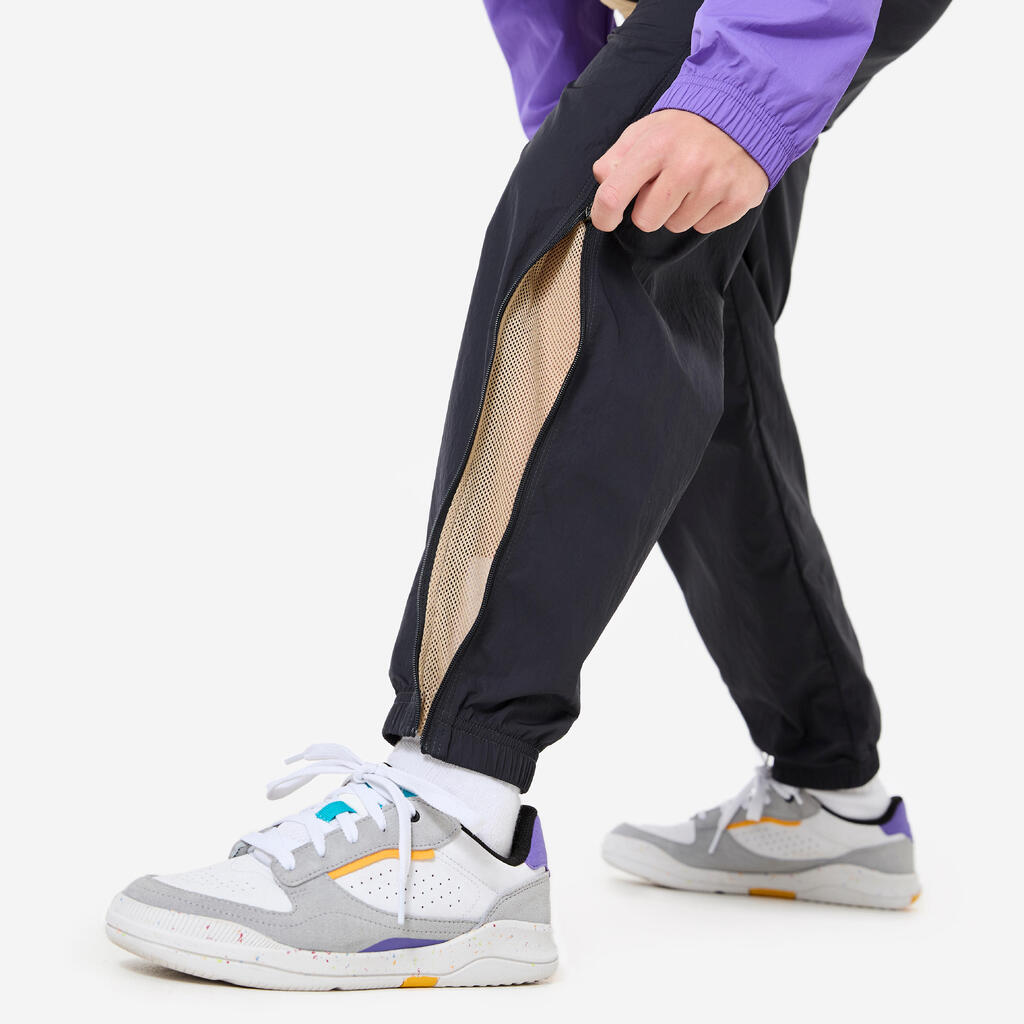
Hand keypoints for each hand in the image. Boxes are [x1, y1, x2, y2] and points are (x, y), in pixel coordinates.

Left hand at [591, 109, 768, 234]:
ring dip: (680, 209)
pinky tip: (713, 188)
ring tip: (694, 181)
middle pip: (646, 221)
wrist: (746, 111)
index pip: (613, 196)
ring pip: (676, 226)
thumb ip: (617, 157)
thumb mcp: (646, 131)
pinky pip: (704, 227)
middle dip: (652, 207)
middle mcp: (687, 165)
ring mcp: (715, 184)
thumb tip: (603, 181)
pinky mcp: (739, 199)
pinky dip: (705, 213)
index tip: (607, 219)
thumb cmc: (686, 128)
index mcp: (656, 145)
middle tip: (667, 184)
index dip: (604, 215)